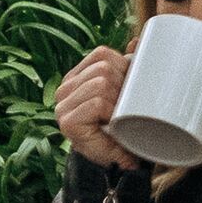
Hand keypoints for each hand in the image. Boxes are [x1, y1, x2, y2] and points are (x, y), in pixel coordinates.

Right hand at [55, 47, 139, 171]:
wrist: (114, 162)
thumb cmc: (121, 126)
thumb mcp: (125, 94)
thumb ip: (128, 68)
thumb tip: (138, 40)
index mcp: (76, 76)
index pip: (102, 54)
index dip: (124, 66)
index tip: (132, 86)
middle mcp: (65, 88)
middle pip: (103, 68)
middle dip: (123, 85)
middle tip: (129, 105)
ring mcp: (63, 105)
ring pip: (101, 83)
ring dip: (118, 100)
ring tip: (121, 115)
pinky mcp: (67, 121)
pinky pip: (97, 103)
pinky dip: (110, 111)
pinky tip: (111, 122)